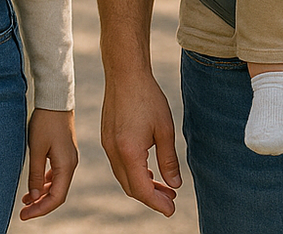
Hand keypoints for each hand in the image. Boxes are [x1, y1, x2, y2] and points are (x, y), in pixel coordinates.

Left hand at [21, 108, 77, 219]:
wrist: (56, 100)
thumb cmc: (45, 122)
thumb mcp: (36, 149)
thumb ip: (35, 175)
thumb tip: (34, 197)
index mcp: (66, 165)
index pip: (57, 197)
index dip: (41, 209)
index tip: (25, 215)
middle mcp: (71, 164)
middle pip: (58, 193)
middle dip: (41, 205)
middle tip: (23, 213)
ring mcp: (69, 158)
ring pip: (57, 184)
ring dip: (42, 194)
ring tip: (26, 201)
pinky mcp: (64, 152)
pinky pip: (57, 174)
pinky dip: (45, 183)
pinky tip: (35, 186)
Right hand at [100, 67, 181, 215]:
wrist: (125, 73)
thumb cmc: (147, 98)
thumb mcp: (165, 129)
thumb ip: (169, 160)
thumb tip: (175, 185)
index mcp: (128, 152)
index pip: (142, 189)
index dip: (157, 203)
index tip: (172, 209)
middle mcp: (113, 152)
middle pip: (131, 187)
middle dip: (151, 197)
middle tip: (171, 201)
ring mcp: (107, 145)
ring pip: (124, 177)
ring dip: (142, 185)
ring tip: (163, 187)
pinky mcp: (107, 138)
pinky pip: (119, 165)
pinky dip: (134, 173)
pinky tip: (148, 171)